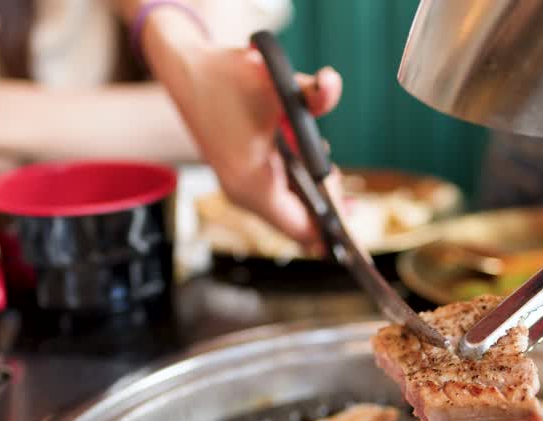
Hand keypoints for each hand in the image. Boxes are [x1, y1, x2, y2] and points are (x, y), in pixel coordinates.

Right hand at [169, 46, 341, 251]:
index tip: (356, 217)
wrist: (186, 70)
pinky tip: (309, 170)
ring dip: (311, 199)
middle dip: (325, 209)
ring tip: (330, 176)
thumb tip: (330, 84)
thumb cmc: (226, 77)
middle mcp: (241, 193)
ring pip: (286, 214)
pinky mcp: (236, 181)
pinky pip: (274, 201)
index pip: (301, 227)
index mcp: (252, 181)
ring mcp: (236, 190)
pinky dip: (296, 191)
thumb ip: (314, 92)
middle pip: (296, 225)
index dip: (332, 227)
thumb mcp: (276, 83)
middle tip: (346, 190)